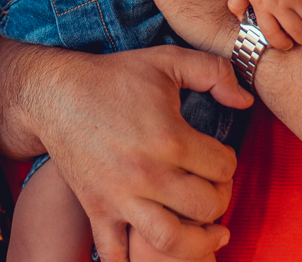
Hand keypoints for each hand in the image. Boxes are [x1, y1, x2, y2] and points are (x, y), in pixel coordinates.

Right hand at [24, 44, 251, 261]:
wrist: (56, 94)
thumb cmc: (114, 76)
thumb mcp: (168, 60)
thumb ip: (215, 72)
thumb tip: (246, 100)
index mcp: (169, 138)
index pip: (223, 167)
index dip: (229, 161)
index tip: (219, 156)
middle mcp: (147, 173)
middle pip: (206, 207)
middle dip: (219, 197)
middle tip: (212, 186)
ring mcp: (120, 197)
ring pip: (170, 241)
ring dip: (197, 242)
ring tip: (208, 233)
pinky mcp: (97, 209)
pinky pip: (114, 254)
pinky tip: (151, 259)